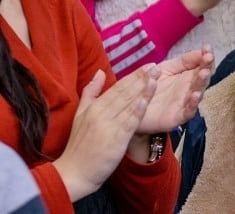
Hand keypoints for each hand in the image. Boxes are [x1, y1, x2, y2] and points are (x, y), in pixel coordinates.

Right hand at [53, 66, 157, 200]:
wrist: (73, 173)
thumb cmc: (78, 145)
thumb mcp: (80, 115)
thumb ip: (91, 93)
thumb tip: (100, 72)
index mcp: (94, 107)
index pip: (117, 88)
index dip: (134, 76)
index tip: (148, 66)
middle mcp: (101, 113)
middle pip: (125, 93)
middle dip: (141, 79)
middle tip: (156, 67)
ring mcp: (108, 126)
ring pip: (128, 105)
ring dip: (143, 91)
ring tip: (156, 78)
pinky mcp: (115, 139)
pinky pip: (128, 123)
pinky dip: (136, 111)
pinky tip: (145, 101)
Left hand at [137, 45, 213, 133]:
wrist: (130, 106)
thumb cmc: (150, 86)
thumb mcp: (166, 68)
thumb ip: (184, 60)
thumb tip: (201, 51)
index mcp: (188, 76)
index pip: (203, 65)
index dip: (207, 57)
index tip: (207, 48)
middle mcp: (189, 89)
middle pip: (203, 78)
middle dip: (207, 67)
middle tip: (208, 58)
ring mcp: (185, 103)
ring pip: (198, 93)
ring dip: (202, 83)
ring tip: (204, 73)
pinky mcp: (177, 117)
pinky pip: (188, 112)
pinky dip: (193, 104)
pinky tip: (195, 95)